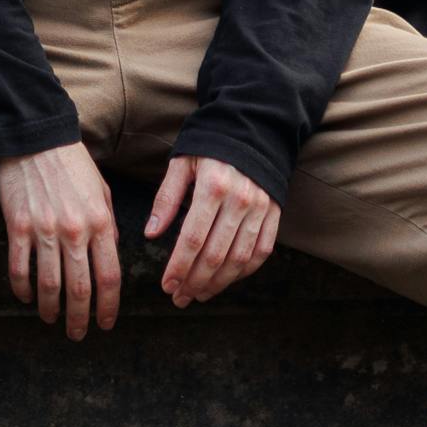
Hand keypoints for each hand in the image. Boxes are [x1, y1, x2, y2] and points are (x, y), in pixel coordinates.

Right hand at [0, 140, 120, 341]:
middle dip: (80, 318)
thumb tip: (111, 253)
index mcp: (100, 222)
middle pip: (80, 288)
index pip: (109, 276)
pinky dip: (23, 289)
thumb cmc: (72, 164)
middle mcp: (74, 231)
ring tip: (53, 320)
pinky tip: (26, 298)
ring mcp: (44, 230)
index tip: (106, 322)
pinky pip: (20, 268)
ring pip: (49, 285)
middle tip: (78, 334)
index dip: (109, 306)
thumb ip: (109, 224)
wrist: (36, 139)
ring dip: (52, 309)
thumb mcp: (102, 190)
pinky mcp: (18, 227)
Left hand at [145, 153, 280, 304]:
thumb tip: (151, 235)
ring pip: (239, 258)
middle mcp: (240, 200)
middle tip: (179, 297)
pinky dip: (244, 271)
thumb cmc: (210, 146)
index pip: (192, 238)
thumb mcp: (182, 163)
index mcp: (213, 186)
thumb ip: (166, 198)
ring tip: (199, 294)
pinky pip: (261, 251)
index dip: (179, 267)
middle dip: (195, 282)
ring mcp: (261, 208)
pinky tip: (226, 280)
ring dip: (218, 283)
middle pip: (216, 254)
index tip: (166, 285)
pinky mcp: (275, 213)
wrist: (254, 128)